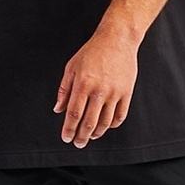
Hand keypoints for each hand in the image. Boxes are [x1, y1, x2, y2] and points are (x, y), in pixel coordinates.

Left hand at [53, 30, 137, 147]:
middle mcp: (99, 90)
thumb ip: (64, 89)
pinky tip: (106, 126)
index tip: (66, 138)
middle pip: (89, 122)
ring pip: (105, 122)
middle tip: (78, 143)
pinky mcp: (126, 93)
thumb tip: (58, 109)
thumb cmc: (92, 52)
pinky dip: (112, 125)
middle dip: (82, 136)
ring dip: (96, 133)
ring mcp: (115, 93)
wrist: (117, 40)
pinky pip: (120, 116)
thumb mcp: (72, 67)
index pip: (74, 113)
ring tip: (90, 136)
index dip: (69, 128)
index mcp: (83, 83)